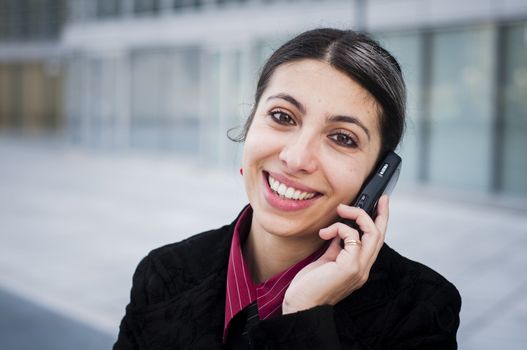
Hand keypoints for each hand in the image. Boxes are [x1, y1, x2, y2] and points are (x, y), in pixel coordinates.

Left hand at [282, 195, 388, 313]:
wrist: (301, 305)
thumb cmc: (310, 285)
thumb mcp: (327, 260)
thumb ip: (337, 247)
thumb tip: (339, 230)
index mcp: (359, 267)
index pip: (375, 242)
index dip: (381, 222)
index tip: (381, 205)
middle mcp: (363, 268)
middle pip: (380, 235)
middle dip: (381, 214)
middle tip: (379, 198)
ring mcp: (359, 268)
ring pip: (372, 233)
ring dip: (357, 215)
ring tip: (341, 210)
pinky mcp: (350, 267)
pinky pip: (352, 237)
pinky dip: (340, 228)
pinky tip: (325, 233)